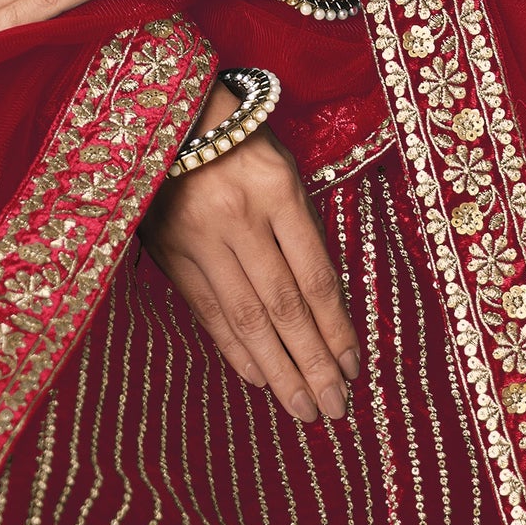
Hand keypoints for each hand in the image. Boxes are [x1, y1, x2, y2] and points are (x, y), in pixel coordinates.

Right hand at [138, 80, 360, 423]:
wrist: (170, 115)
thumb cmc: (242, 140)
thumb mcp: (283, 169)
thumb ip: (302, 230)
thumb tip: (326, 307)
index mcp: (277, 189)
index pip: (315, 276)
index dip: (337, 328)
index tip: (355, 367)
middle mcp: (239, 217)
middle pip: (284, 307)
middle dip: (313, 363)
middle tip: (335, 409)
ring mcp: (200, 238)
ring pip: (246, 319)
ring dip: (279, 370)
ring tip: (304, 409)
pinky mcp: (171, 253)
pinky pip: (209, 312)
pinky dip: (236, 350)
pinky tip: (260, 379)